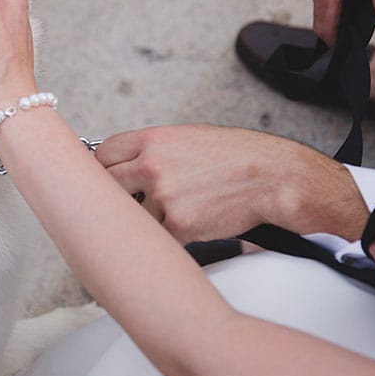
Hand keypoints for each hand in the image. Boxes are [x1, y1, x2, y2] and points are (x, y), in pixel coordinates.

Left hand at [94, 124, 366, 244]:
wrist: (272, 177)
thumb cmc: (235, 157)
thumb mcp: (188, 138)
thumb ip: (153, 151)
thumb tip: (124, 165)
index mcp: (152, 139)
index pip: (102, 154)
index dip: (103, 169)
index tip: (108, 179)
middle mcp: (151, 165)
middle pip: (106, 186)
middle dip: (118, 198)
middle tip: (134, 203)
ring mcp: (162, 196)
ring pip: (132, 217)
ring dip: (148, 220)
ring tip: (179, 210)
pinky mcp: (178, 225)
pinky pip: (159, 237)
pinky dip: (172, 236)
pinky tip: (194, 223)